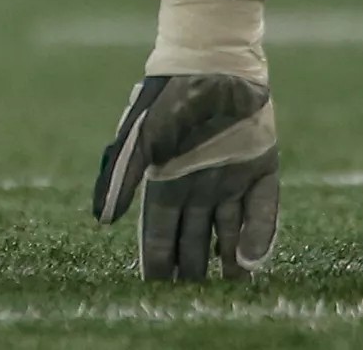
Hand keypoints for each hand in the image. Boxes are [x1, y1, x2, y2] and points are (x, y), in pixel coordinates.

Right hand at [92, 72, 277, 280]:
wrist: (212, 61)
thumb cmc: (169, 96)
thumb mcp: (140, 136)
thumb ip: (122, 176)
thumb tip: (100, 219)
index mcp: (164, 181)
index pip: (159, 232)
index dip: (157, 261)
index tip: (155, 291)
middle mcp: (196, 186)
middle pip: (194, 239)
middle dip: (192, 269)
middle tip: (193, 300)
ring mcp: (229, 179)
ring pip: (229, 231)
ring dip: (229, 261)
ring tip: (232, 291)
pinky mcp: (260, 169)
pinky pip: (262, 211)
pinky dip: (259, 236)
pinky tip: (253, 259)